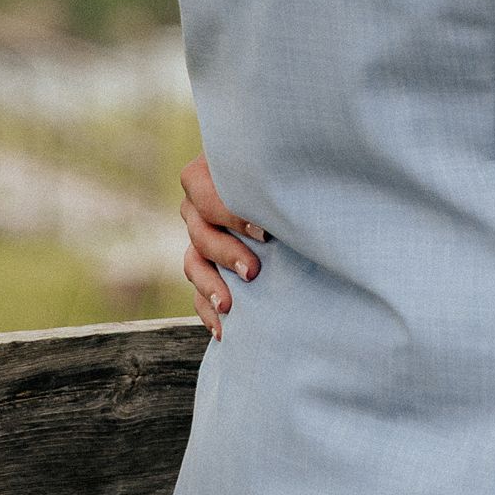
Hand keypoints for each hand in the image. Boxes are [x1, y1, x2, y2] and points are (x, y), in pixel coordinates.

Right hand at [179, 151, 267, 340]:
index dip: (234, 216)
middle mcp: (196, 205)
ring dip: (210, 286)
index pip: (210, 197)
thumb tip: (302, 195)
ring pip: (193, 263)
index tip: (265, 233)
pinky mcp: (203, 261)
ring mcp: (197, 235)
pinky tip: (224, 329)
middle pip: (201, 233)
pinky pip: (196, 288)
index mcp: (206, 175)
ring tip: (229, 307)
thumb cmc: (282, 166)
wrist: (277, 177)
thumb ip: (278, 177)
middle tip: (253, 272)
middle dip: (227, 254)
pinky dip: (207, 309)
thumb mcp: (278, 165)